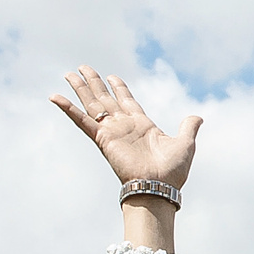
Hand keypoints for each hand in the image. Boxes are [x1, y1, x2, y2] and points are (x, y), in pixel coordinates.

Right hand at [51, 67, 201, 187]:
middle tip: (83, 67)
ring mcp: (111, 131)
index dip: (119, 87)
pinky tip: (55, 97)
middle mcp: (123, 125)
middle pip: (105, 97)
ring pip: (92, 104)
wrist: (160, 187)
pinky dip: (68, 109)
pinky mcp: (102, 139)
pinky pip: (82, 121)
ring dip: (81, 88)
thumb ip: (189, 127)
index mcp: (141, 124)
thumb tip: (198, 117)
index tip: (112, 75)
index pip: (127, 100)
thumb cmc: (173, 171)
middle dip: (95, 82)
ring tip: (69, 73)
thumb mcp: (186, 143)